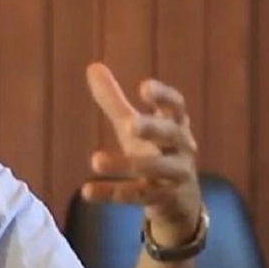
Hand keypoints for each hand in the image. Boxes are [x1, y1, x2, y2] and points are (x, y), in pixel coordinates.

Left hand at [82, 62, 201, 245]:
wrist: (179, 201)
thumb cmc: (154, 152)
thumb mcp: (133, 126)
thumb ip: (114, 100)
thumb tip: (92, 66)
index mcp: (175, 125)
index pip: (176, 107)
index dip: (163, 97)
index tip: (144, 87)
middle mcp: (181, 148)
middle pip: (171, 136)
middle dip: (153, 129)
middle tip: (130, 124)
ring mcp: (175, 175)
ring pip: (155, 169)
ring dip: (126, 165)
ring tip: (95, 160)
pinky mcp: (163, 199)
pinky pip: (138, 195)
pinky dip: (113, 193)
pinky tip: (87, 191)